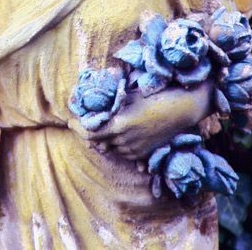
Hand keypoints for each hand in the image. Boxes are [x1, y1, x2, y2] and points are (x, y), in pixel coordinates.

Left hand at [68, 80, 213, 160]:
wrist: (181, 109)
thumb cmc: (154, 97)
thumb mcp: (128, 97)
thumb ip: (110, 105)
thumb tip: (94, 106)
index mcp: (119, 125)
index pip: (90, 134)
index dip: (77, 128)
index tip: (71, 121)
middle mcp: (125, 141)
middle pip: (98, 143)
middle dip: (89, 134)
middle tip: (84, 123)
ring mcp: (134, 150)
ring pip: (110, 149)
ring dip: (103, 140)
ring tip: (102, 127)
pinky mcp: (143, 154)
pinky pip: (122, 152)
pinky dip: (116, 144)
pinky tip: (118, 134)